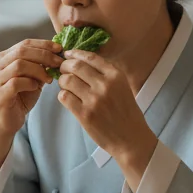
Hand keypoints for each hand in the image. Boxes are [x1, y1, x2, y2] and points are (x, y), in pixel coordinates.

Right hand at [0, 40, 63, 189]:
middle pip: (22, 51)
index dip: (44, 44)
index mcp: (4, 57)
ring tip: (50, 78)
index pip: (25, 43)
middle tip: (59, 62)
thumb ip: (40, 65)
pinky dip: (30, 83)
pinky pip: (16, 82)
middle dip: (44, 55)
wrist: (6, 121)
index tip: (60, 49)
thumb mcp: (32, 77)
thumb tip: (59, 53)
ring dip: (39, 70)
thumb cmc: (20, 97)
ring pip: (19, 64)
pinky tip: (37, 87)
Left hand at [56, 50, 157, 188]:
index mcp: (116, 75)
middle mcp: (105, 85)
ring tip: (66, 86)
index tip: (67, 54)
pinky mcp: (85, 114)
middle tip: (62, 70)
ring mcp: (94, 100)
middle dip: (64, 66)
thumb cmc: (125, 112)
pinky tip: (68, 98)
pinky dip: (62, 95)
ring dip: (62, 81)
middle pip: (75, 66)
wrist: (131, 138)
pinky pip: (64, 97)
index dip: (75, 53)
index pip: (89, 57)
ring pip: (67, 80)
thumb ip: (104, 74)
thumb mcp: (122, 86)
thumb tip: (80, 61)